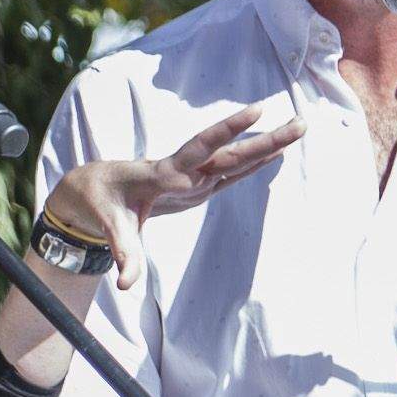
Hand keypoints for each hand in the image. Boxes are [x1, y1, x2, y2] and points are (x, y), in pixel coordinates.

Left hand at [39, 104, 304, 288]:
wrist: (94, 188)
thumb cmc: (102, 205)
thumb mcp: (111, 229)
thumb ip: (123, 255)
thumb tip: (126, 284)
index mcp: (166, 173)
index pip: (202, 149)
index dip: (229, 130)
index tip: (257, 111)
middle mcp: (185, 170)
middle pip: (231, 152)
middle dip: (266, 139)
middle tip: (302, 121)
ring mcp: (194, 177)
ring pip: (235, 158)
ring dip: (267, 145)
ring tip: (300, 128)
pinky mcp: (196, 186)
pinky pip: (230, 172)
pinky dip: (252, 163)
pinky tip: (273, 154)